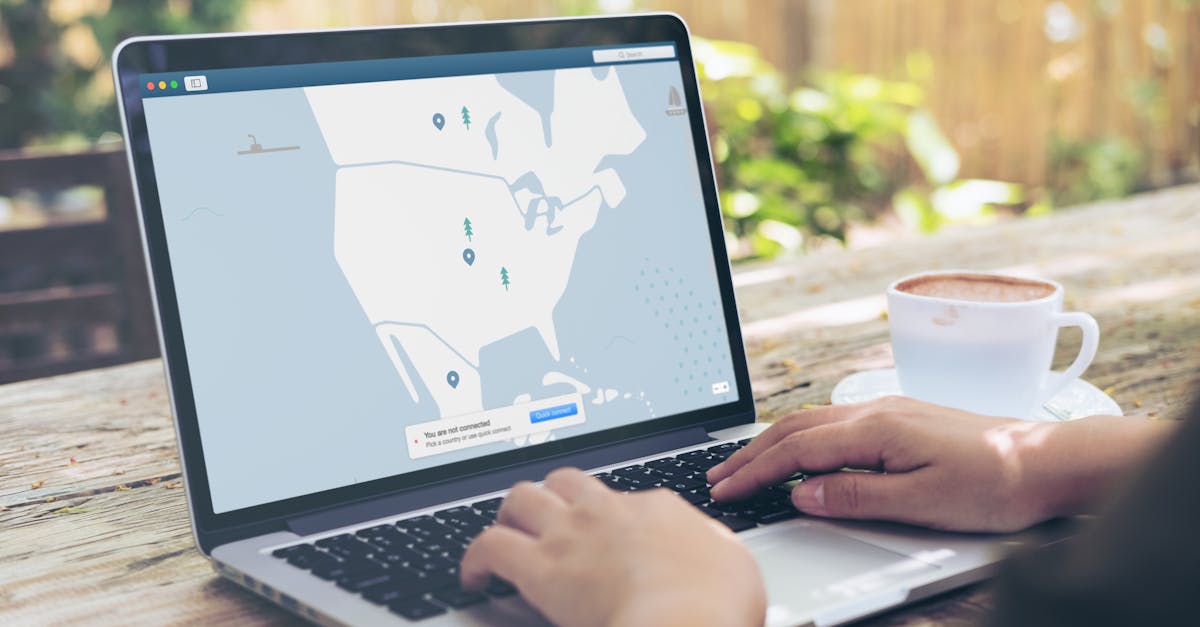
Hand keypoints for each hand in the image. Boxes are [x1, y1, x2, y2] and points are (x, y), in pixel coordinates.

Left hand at [460, 468, 764, 626]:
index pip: (623, 498)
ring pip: (522, 498)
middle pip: (567, 481)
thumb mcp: (735, 566)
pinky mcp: (540, 568)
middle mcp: (609, 511)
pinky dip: (475, 559)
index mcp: (657, 509)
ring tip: (505, 535)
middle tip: (546, 519)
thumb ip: (716, 551)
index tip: (605, 535)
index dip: (609, 516)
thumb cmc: (716, 605)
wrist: (685, 621)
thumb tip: (715, 552)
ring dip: (510, 514)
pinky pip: (490, 546)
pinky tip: (474, 576)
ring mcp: (573, 534)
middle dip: (552, 496)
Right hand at [707, 396, 1169, 531]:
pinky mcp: (900, 416)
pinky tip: (797, 449)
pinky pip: (833, 421)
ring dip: (772, 442)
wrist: (1047, 460)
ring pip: (812, 420)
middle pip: (795, 428)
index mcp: (876, 428)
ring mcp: (888, 409)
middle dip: (751, 453)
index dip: (756, 472)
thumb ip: (857, 496)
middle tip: (718, 477)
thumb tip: (803, 493)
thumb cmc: (995, 483)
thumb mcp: (922, 502)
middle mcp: (876, 410)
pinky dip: (800, 436)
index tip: (726, 490)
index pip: (797, 450)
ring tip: (744, 464)